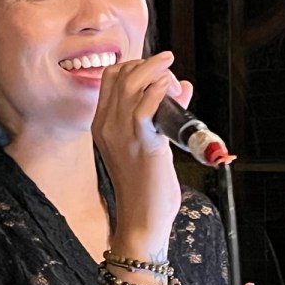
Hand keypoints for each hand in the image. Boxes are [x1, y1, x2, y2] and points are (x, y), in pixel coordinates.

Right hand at [93, 51, 192, 256]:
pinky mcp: (143, 144)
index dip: (134, 65)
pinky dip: (161, 91)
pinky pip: (146, 106)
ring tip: (173, 79)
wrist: (142, 219)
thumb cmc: (146, 187)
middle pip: (121, 74)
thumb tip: (181, 88)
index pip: (110, 77)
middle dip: (149, 65)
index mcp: (103, 125)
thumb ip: (160, 114)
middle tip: (168, 71)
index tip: (156, 69)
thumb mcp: (149, 144)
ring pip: (132, 83)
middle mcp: (108, 126)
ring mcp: (122, 134)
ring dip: (158, 72)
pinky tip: (174, 93)